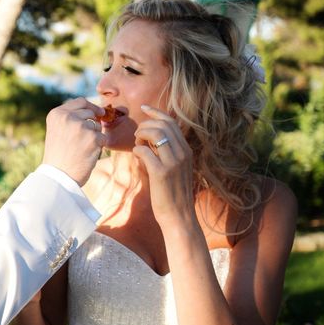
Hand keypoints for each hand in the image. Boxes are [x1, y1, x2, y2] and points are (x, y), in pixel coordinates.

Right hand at [43, 98, 105, 186]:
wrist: (58, 176)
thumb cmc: (58, 155)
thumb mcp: (57, 130)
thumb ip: (70, 118)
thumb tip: (94, 110)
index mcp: (57, 114)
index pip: (80, 101)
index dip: (91, 107)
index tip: (98, 113)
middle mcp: (68, 117)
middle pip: (90, 112)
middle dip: (92, 123)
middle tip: (84, 139)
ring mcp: (81, 126)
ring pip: (97, 126)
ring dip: (95, 136)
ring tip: (81, 149)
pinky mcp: (93, 138)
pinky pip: (103, 138)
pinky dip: (99, 146)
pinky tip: (87, 154)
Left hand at [132, 105, 195, 226]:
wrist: (179, 217)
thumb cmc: (172, 193)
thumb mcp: (174, 168)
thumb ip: (166, 152)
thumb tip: (150, 138)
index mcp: (186, 150)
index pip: (171, 122)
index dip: (156, 112)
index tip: (144, 107)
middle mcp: (182, 153)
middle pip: (162, 124)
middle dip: (145, 125)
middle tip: (137, 136)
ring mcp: (173, 162)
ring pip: (154, 133)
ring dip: (140, 135)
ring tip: (137, 145)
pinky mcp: (161, 173)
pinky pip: (144, 151)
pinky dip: (137, 151)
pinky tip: (137, 157)